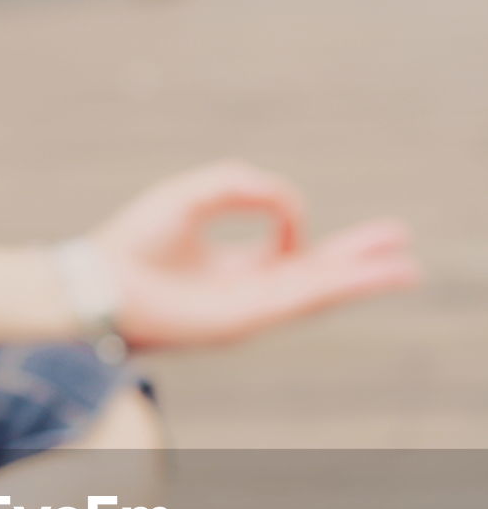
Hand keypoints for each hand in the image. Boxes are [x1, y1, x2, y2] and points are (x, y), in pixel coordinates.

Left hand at [93, 161, 419, 346]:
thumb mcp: (198, 193)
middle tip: (400, 245)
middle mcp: (244, 293)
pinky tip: (366, 276)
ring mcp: (246, 311)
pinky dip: (334, 287)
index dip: (325, 243)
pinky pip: (297, 300)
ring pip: (316, 294)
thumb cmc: (135, 241)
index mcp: (233, 269)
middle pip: (315, 277)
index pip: (292, 257)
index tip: (312, 218)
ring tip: (407, 269)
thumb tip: (291, 208)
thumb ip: (249, 186)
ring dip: (362, 280)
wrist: (100, 281)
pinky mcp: (242, 321)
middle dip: (359, 262)